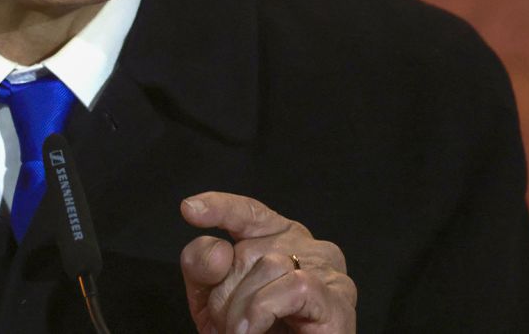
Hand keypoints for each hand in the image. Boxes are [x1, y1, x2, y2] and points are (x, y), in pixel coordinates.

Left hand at [179, 192, 355, 333]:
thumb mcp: (214, 300)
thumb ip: (203, 267)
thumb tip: (218, 249)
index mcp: (278, 241)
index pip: (248, 213)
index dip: (219, 207)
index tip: (189, 210)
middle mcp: (307, 248)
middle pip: (247, 250)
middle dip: (224, 294)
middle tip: (227, 326)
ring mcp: (328, 272)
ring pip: (270, 264)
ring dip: (242, 308)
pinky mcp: (339, 301)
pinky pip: (295, 285)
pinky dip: (264, 310)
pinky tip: (253, 330)